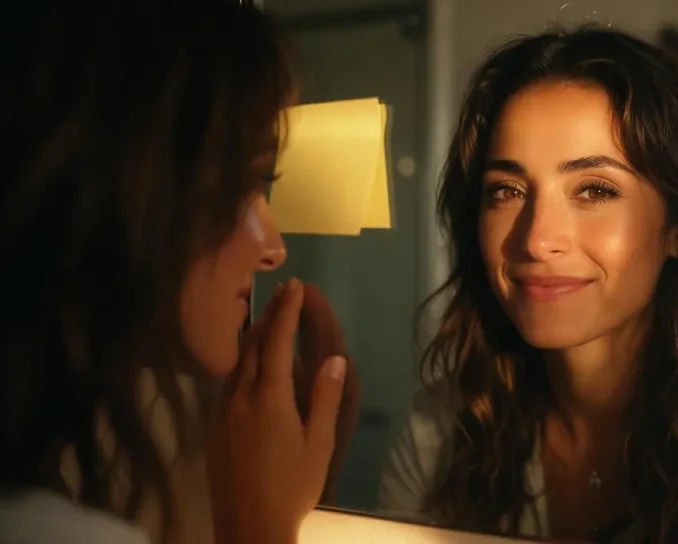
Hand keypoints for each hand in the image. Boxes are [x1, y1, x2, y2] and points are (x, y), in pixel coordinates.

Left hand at [207, 278, 346, 543]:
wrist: (249, 527)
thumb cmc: (293, 486)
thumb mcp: (319, 443)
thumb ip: (325, 398)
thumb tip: (335, 358)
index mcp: (269, 398)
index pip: (276, 342)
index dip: (285, 312)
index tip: (294, 286)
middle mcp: (240, 398)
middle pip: (252, 346)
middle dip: (268, 317)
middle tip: (283, 294)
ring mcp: (222, 412)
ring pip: (236, 364)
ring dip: (253, 339)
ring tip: (269, 322)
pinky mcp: (214, 428)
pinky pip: (228, 384)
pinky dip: (243, 365)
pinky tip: (253, 369)